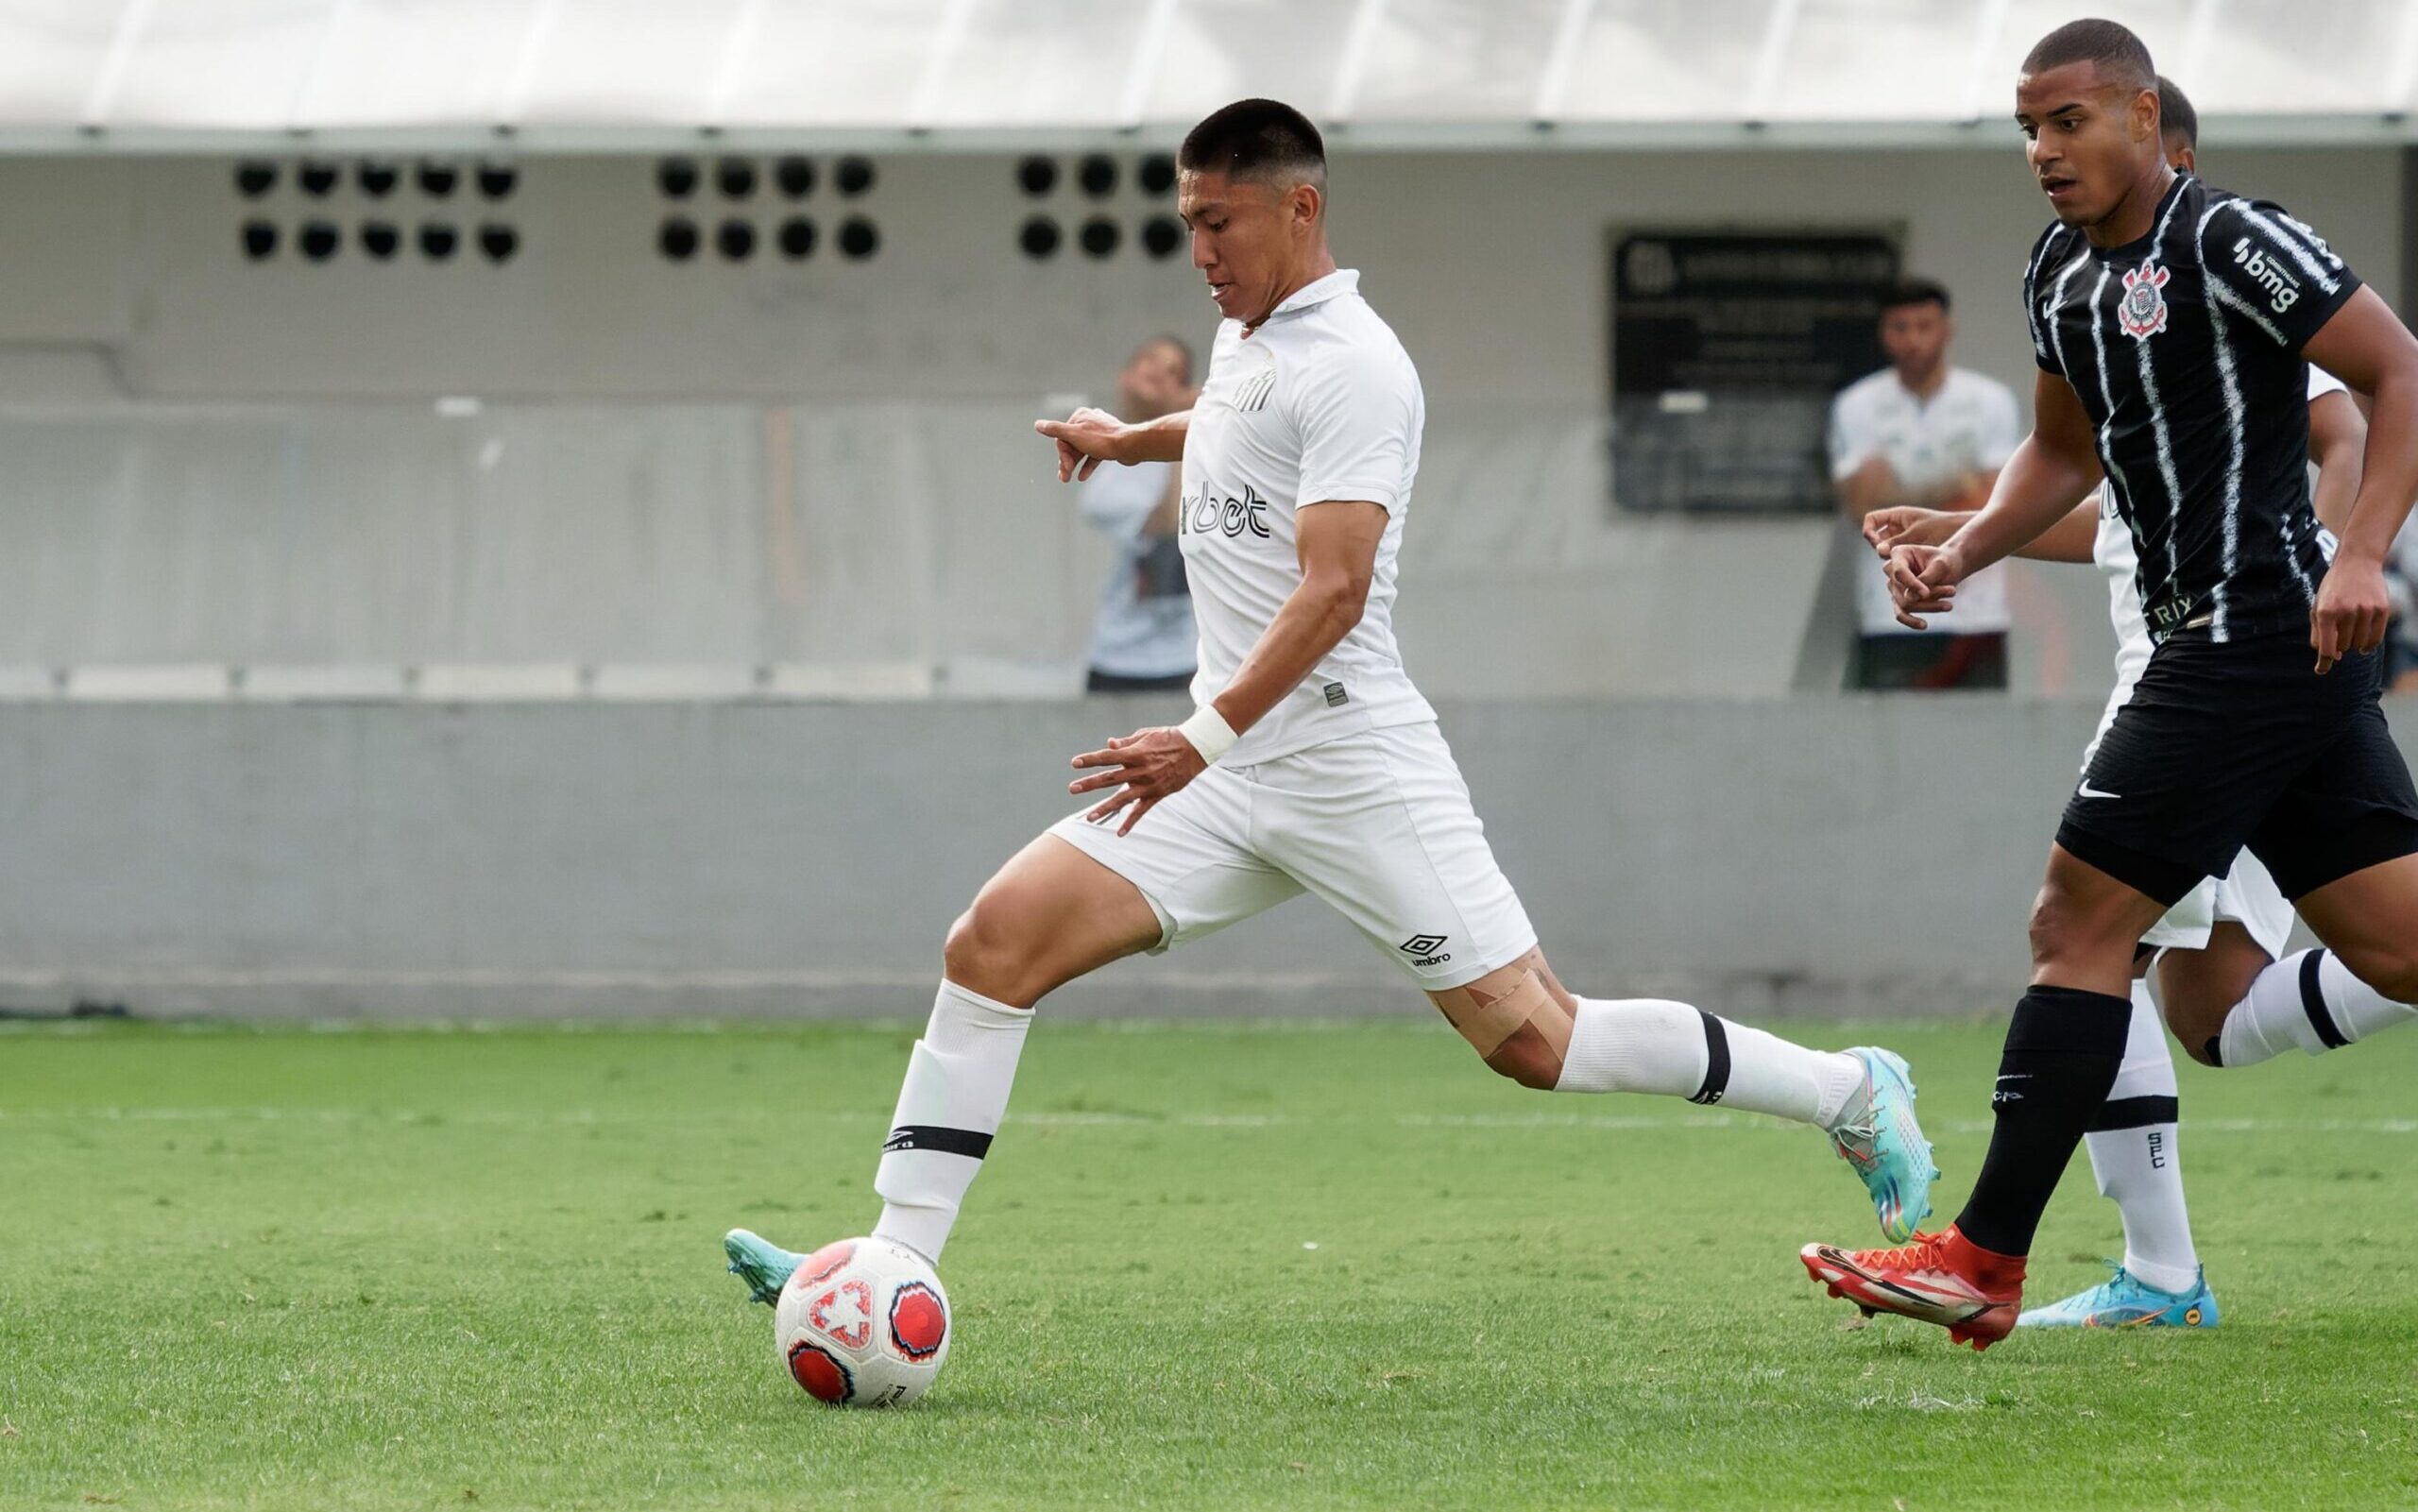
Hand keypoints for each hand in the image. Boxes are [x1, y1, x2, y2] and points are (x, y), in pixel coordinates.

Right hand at [1034, 406, 1128, 482]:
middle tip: (1064, 477)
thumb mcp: (1074, 435)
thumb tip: (1038, 424)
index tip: (1064, 468)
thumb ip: (1055, 430)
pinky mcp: (1108, 444)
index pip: (1062, 437)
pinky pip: (1094, 455)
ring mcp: (1099, 433)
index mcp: (1080, 416)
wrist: (1131, 446)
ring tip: (1069, 478)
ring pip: (1082, 450)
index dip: (1062, 454)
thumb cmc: (1103, 440)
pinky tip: (1082, 476)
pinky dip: (1087, 465)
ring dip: (1075, 464)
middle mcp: (1089, 421)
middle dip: (1067, 461)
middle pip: (1071, 444)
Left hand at [1069, 726, 1206, 834]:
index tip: (1074, 763)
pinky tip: (1120, 833)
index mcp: (1136, 753)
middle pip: (1110, 778)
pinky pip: (1142, 811)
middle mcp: (1140, 770)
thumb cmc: (1168, 738)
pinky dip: (1131, 822)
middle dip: (1090, 784)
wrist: (1196, 749)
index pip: (1108, 757)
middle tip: (1073, 788)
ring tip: (1089, 817)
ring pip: (1123, 799)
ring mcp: (1149, 785)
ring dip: (1105, 808)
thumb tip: (1109, 745)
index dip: (1090, 760)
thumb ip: (1126, 743)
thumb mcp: (1146, 735)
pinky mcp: (1157, 795)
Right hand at [1863, 506, 1959, 556]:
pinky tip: (1904, 570)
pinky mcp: (1908, 549)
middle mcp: (1896, 526)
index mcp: (1897, 515)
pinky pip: (1896, 556)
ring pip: (1885, 549)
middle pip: (1876, 537)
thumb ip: (1897, 541)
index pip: (1871, 519)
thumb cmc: (1941, 527)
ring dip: (1888, 557)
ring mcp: (1901, 538)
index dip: (1869, 530)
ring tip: (1899, 564)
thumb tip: (1879, 551)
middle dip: (1879, 547)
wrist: (1961, 533)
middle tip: (1888, 557)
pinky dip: (1898, 563)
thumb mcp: (1917, 534)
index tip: (1876, 543)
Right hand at [1885, 543, 1963, 630]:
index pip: (1899, 572)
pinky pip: (1901, 614)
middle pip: (1903, 591)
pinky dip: (1911, 621)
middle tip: (1953, 591)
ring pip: (1905, 604)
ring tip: (1949, 606)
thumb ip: (1925, 579)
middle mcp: (1891, 571)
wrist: (1951, 567)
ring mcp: (1894, 587)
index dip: (1912, 584)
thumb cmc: (1946, 561)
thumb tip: (1908, 599)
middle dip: (1929, 594)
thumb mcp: (1940, 565)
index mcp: (1899, 554)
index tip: (1926, 593)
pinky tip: (1924, 625)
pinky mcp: (1900, 601)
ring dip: (1929, 606)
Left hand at [2310, 552, 2391, 673]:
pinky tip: (2364, 645)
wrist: (2357, 561)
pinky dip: (2369, 645)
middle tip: (2339, 632)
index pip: (2326, 648)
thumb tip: (2330, 658)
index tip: (2321, 671)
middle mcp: (2346, 612)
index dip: (2324, 663)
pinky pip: (2376, 639)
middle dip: (2339, 645)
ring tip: (2350, 628)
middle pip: (2343, 647)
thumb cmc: (2333, 588)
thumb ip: (2318, 633)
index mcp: (2325, 612)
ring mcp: (2366, 611)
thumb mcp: (2317, 607)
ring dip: (2354, 642)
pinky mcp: (2382, 609)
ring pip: (2359, 644)